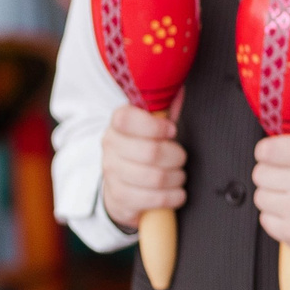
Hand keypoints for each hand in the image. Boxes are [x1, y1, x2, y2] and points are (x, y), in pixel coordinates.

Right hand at [100, 102, 185, 230]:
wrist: (121, 184)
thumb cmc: (143, 150)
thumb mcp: (154, 127)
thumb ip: (166, 110)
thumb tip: (178, 89)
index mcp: (117, 125)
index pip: (127, 119)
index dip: (155, 126)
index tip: (172, 130)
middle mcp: (110, 148)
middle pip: (150, 152)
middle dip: (176, 156)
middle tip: (179, 158)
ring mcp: (112, 174)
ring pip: (155, 178)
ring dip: (176, 177)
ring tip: (178, 175)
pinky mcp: (118, 199)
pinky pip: (153, 199)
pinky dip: (173, 197)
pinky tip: (175, 192)